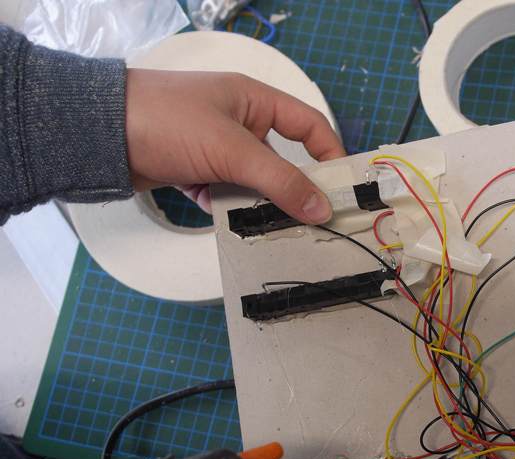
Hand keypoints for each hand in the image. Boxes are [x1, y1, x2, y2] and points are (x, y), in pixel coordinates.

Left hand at [124, 69, 344, 222]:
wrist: (97, 133)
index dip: (329, 154)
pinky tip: (224, 216)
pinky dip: (227, 208)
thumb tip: (320, 208)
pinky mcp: (193, 169)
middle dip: (292, 190)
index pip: (308, 125)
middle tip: (309, 219)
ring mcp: (215, 147)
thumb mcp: (232, 151)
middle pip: (282, 160)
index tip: (341, 188)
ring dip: (258, 203)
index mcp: (253, 100)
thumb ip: (280, 181)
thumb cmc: (164, 120)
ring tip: (266, 226)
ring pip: (253, 182)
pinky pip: (225, 193)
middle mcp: (238, 121)